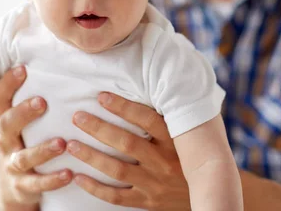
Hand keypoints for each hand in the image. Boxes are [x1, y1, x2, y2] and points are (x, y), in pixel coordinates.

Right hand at [0, 67, 71, 209]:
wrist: (11, 188)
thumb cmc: (24, 141)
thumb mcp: (22, 121)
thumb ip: (34, 96)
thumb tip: (61, 57)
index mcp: (6, 119)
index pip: (1, 97)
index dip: (9, 83)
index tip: (23, 68)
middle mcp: (5, 140)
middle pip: (7, 124)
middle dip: (23, 112)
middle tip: (42, 102)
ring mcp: (12, 164)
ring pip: (23, 157)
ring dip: (43, 150)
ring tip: (62, 143)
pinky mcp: (22, 186)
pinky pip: (36, 184)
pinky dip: (52, 180)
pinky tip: (70, 174)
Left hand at [67, 92, 189, 209]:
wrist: (209, 197)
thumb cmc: (193, 158)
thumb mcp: (190, 136)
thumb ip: (173, 115)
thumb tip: (158, 81)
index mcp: (175, 141)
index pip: (147, 120)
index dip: (123, 107)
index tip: (101, 96)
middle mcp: (165, 162)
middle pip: (127, 143)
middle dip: (99, 129)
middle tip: (77, 117)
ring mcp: (155, 184)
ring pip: (117, 170)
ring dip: (91, 156)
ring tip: (71, 144)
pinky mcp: (147, 202)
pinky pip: (117, 197)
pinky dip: (95, 188)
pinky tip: (78, 177)